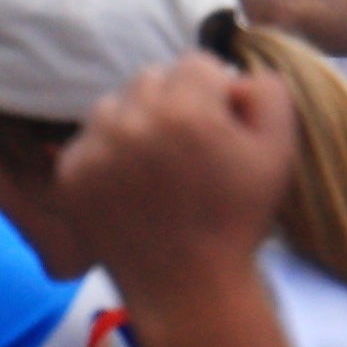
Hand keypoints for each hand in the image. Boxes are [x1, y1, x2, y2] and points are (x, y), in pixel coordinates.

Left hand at [56, 53, 297, 299]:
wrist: (186, 282)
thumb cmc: (238, 216)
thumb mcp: (278, 149)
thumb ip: (267, 92)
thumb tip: (233, 75)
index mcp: (185, 109)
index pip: (194, 64)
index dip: (213, 93)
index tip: (218, 127)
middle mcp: (131, 120)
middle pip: (150, 79)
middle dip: (173, 102)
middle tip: (187, 148)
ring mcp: (93, 147)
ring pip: (115, 106)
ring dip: (135, 123)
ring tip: (157, 165)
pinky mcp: (67, 172)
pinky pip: (88, 139)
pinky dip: (106, 152)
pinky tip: (130, 184)